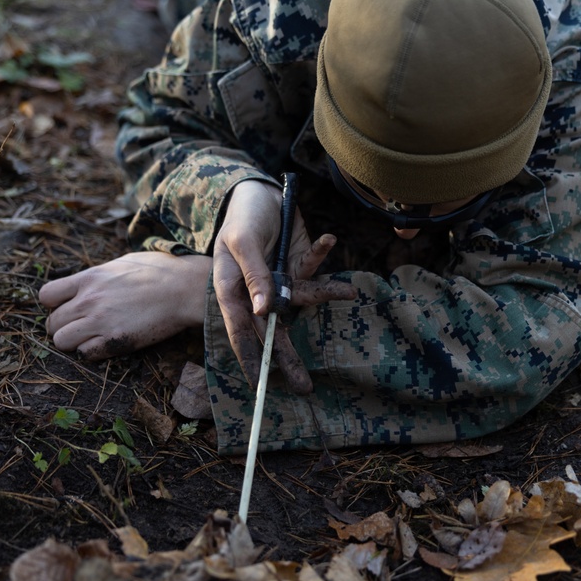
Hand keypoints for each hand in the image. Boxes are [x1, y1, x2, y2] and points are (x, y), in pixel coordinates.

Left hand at [39, 252, 212, 359]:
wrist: (186, 288)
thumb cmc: (162, 270)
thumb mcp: (123, 262)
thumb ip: (100, 274)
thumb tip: (91, 281)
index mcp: (89, 278)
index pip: (46, 296)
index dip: (55, 305)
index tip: (69, 307)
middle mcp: (88, 300)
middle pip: (52, 323)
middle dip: (63, 327)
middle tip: (81, 328)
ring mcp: (100, 321)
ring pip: (61, 341)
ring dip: (73, 342)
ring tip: (91, 338)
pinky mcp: (115, 340)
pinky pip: (85, 354)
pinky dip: (91, 352)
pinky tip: (106, 344)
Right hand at [212, 180, 354, 393]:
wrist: (256, 192)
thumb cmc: (241, 217)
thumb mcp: (242, 243)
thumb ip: (255, 275)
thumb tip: (265, 312)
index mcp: (231, 289)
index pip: (240, 331)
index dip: (249, 358)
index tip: (259, 385)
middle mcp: (256, 291)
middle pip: (273, 330)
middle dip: (289, 357)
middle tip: (304, 387)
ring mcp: (279, 280)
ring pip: (302, 300)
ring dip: (327, 294)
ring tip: (349, 292)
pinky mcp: (297, 266)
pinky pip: (314, 268)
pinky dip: (324, 254)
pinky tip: (330, 239)